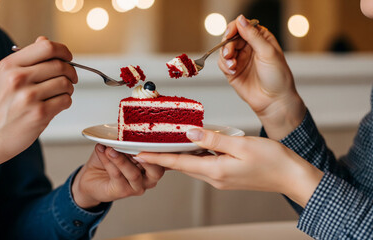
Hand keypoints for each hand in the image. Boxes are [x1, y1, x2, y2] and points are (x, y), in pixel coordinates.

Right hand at [0, 36, 76, 191]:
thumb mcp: (3, 77)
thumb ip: (25, 60)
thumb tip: (45, 40)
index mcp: (9, 65)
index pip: (46, 47)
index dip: (63, 51)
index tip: (67, 57)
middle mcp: (17, 78)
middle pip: (60, 65)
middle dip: (70, 72)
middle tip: (70, 78)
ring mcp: (28, 97)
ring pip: (65, 83)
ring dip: (68, 89)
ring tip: (60, 94)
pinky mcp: (39, 114)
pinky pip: (65, 101)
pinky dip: (65, 102)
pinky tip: (55, 105)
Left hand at [72, 144, 164, 208]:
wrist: (92, 177)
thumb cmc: (109, 160)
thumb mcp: (121, 146)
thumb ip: (127, 140)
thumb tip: (127, 130)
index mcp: (153, 165)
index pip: (162, 158)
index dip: (157, 148)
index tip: (147, 136)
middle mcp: (149, 178)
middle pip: (157, 171)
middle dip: (147, 156)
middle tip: (134, 145)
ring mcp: (137, 186)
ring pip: (134, 174)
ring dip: (121, 159)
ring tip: (110, 149)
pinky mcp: (123, 191)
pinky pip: (117, 175)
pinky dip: (109, 162)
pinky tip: (103, 152)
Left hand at [136, 129, 323, 207]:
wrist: (292, 177)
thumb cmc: (272, 161)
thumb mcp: (241, 145)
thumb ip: (213, 139)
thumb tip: (189, 133)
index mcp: (215, 171)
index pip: (178, 163)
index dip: (157, 158)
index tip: (139, 154)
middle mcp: (215, 178)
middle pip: (182, 165)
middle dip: (163, 157)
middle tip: (146, 147)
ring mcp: (221, 178)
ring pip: (193, 165)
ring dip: (178, 156)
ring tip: (164, 145)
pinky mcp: (228, 175)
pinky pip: (205, 164)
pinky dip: (195, 155)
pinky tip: (193, 145)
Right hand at [219, 15, 305, 139]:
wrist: (274, 101)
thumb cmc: (278, 77)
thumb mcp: (268, 52)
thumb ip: (253, 35)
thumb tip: (241, 19)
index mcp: (261, 39)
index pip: (243, 26)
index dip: (234, 28)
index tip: (229, 34)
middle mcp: (249, 47)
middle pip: (231, 38)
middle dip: (228, 44)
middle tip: (229, 53)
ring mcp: (240, 59)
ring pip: (224, 50)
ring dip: (225, 56)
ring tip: (232, 64)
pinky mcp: (233, 71)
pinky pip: (222, 63)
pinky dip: (225, 65)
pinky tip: (232, 70)